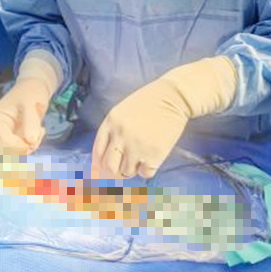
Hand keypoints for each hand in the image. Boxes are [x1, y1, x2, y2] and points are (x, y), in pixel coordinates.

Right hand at [0, 78, 51, 154]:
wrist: (37, 87)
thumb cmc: (31, 91)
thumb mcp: (31, 103)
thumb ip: (30, 122)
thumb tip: (30, 141)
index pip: (1, 138)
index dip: (16, 145)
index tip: (31, 143)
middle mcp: (0, 128)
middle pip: (5, 149)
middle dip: (23, 147)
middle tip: (38, 136)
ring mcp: (9, 134)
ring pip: (16, 151)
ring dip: (30, 146)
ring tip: (40, 131)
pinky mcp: (18, 137)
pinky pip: (24, 148)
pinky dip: (34, 144)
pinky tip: (40, 131)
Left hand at [92, 56, 236, 179]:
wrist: (173, 97)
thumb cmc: (148, 102)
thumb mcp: (122, 111)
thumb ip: (111, 132)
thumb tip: (103, 160)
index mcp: (110, 123)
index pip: (97, 153)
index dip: (99, 165)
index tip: (103, 171)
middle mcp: (121, 135)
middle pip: (109, 167)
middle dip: (115, 170)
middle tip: (123, 167)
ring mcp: (137, 146)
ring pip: (127, 172)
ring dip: (133, 168)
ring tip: (141, 156)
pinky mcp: (155, 154)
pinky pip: (145, 174)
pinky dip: (147, 170)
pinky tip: (151, 158)